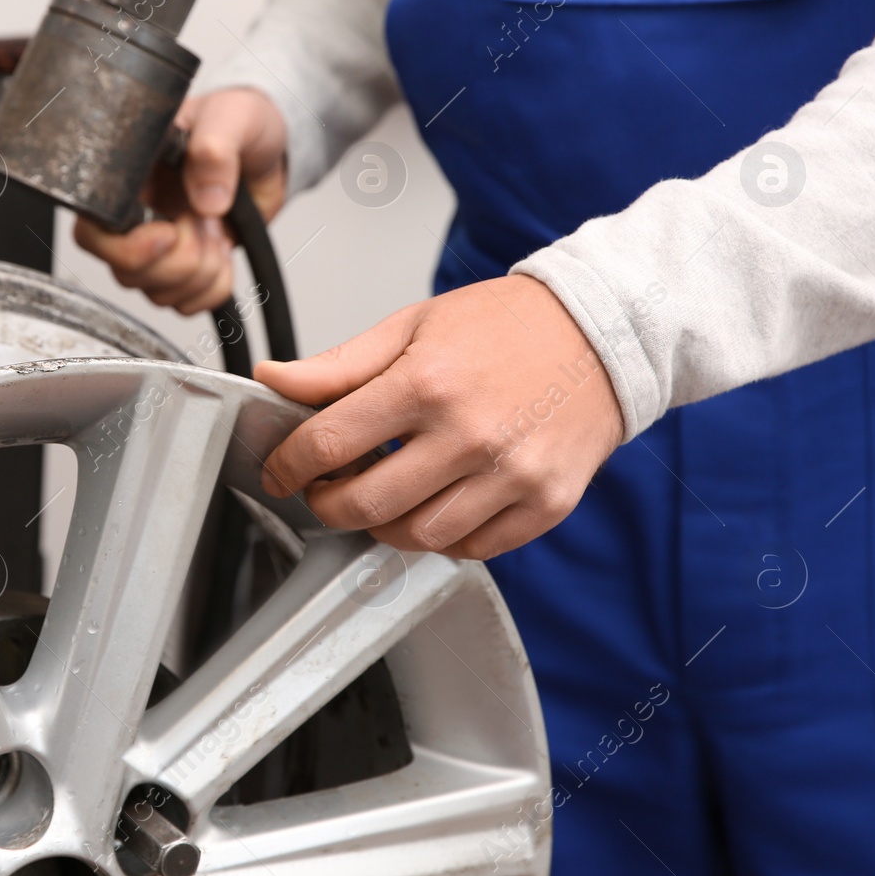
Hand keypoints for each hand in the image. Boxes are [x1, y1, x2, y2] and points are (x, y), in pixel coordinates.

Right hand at [74, 87, 287, 313]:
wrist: (268, 152)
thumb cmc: (237, 121)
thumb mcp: (231, 116)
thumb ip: (215, 147)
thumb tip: (206, 199)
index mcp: (127, 181)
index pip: (92, 233)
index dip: (127, 248)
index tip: (168, 232)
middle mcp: (133, 220)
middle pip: (127, 274)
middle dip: (181, 258)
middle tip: (207, 221)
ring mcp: (156, 251)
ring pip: (158, 295)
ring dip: (202, 270)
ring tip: (218, 228)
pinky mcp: (183, 272)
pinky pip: (188, 303)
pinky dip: (215, 285)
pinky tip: (223, 249)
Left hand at [254, 275, 624, 559]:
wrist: (603, 332)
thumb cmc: (505, 326)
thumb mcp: (411, 327)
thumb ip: (337, 366)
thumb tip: (271, 380)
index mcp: (427, 383)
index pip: (328, 445)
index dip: (288, 465)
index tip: (281, 470)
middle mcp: (470, 435)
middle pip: (365, 505)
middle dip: (327, 505)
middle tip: (324, 490)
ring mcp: (512, 475)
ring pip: (417, 537)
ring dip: (381, 525)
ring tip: (380, 494)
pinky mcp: (546, 504)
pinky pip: (473, 548)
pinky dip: (442, 537)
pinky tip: (434, 504)